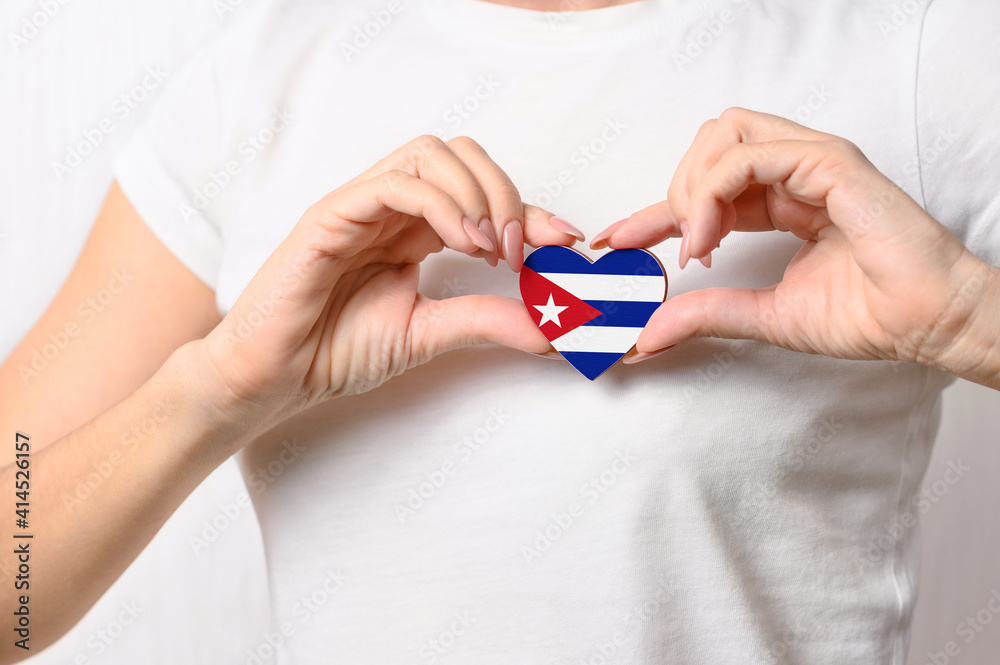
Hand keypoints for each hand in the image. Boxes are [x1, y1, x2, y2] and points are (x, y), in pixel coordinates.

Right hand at [194, 135, 581, 425]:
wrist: (274, 377)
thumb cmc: (336, 350)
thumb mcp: (429, 333)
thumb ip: (487, 321)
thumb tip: (554, 329)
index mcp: (415, 230)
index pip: (482, 194)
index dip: (531, 211)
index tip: (567, 243)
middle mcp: (392, 208)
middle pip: (463, 156)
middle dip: (508, 194)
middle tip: (525, 250)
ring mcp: (362, 205)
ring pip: (431, 154)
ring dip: (477, 192)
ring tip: (494, 249)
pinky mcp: (333, 214)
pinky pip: (394, 183)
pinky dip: (440, 203)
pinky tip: (464, 243)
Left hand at [594, 108, 999, 383]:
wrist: (925, 322)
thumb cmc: (865, 315)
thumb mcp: (764, 316)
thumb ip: (706, 314)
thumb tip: (646, 333)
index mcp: (780, 200)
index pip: (703, 190)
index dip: (652, 212)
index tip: (615, 241)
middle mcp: (792, 172)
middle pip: (707, 143)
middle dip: (675, 190)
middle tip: (678, 247)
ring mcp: (811, 161)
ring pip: (723, 133)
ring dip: (693, 185)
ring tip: (696, 243)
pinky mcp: (828, 162)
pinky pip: (749, 152)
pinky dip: (715, 190)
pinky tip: (710, 236)